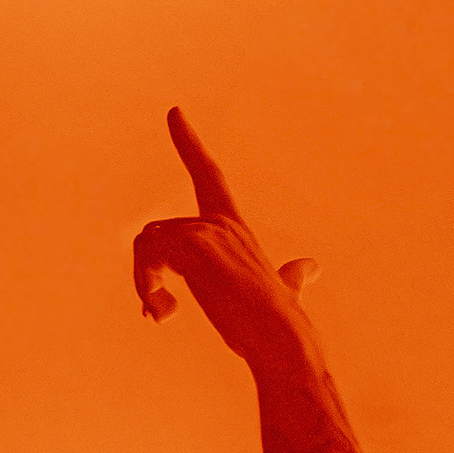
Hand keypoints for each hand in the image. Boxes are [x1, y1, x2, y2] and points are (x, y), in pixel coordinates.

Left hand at [132, 107, 320, 368]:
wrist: (282, 340)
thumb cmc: (277, 324)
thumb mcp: (281, 290)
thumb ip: (290, 276)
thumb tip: (310, 267)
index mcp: (234, 228)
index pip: (209, 175)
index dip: (190, 144)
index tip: (175, 113)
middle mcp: (220, 223)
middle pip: (153, 232)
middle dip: (144, 273)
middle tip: (158, 312)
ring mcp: (208, 232)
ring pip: (145, 243)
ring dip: (143, 283)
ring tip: (161, 313)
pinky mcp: (197, 247)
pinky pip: (147, 255)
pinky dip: (146, 286)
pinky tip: (163, 314)